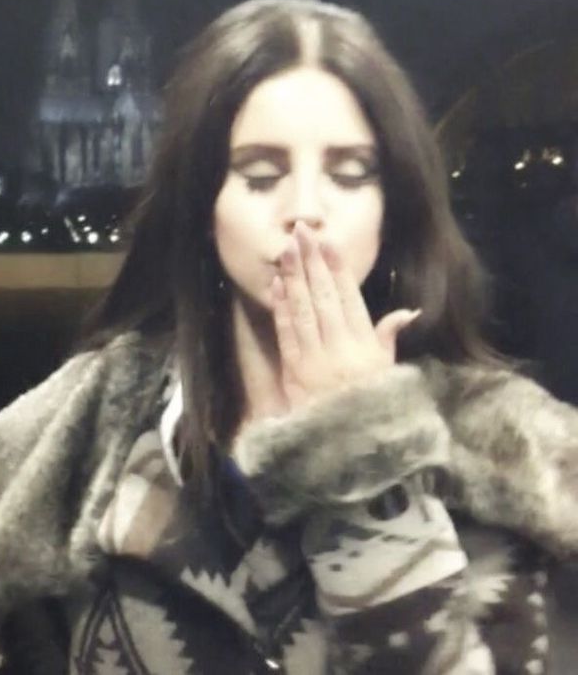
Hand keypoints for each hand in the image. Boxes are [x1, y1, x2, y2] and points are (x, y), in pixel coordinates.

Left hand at [271, 222, 419, 408]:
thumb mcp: (387, 374)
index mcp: (365, 348)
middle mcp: (340, 349)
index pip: (349, 299)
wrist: (347, 449)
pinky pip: (286, 334)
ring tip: (288, 250)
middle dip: (312, 263)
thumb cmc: (371, 408)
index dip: (338, 269)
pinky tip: (277, 285)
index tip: (328, 243)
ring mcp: (314, 360)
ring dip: (294, 278)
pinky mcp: (293, 371)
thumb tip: (406, 311)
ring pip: (303, 311)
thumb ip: (388, 339)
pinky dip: (280, 308)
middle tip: (302, 232)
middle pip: (324, 298)